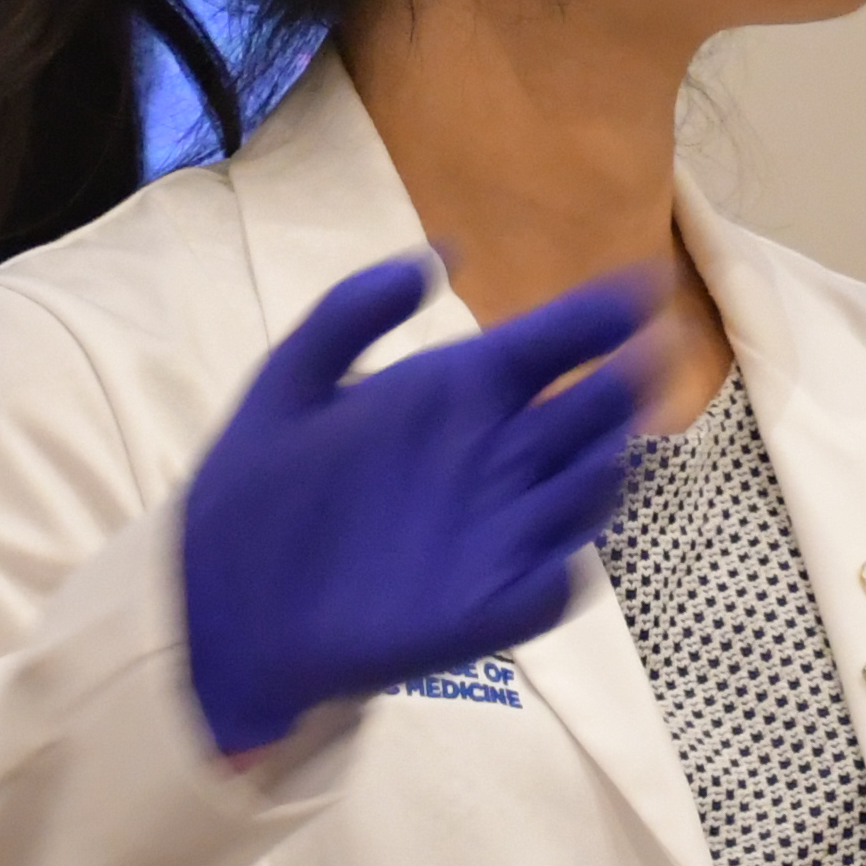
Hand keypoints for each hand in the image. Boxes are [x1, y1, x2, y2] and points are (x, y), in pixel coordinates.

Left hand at [179, 255, 650, 756]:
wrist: (219, 606)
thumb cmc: (253, 492)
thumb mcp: (287, 385)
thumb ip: (351, 313)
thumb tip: (438, 257)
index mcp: (455, 395)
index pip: (547, 346)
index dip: (597, 315)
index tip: (643, 285)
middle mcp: (491, 458)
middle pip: (589, 415)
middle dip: (626, 386)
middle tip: (646, 359)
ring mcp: (497, 534)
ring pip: (587, 495)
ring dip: (604, 470)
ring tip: (601, 446)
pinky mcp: (488, 608)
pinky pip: (550, 585)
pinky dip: (563, 568)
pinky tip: (552, 554)